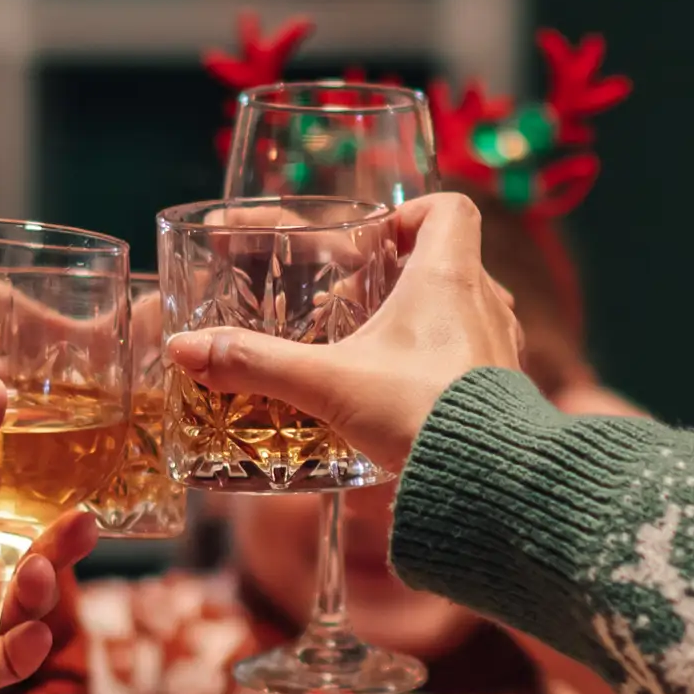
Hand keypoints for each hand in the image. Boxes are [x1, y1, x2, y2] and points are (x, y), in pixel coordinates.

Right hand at [165, 193, 522, 474]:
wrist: (488, 484)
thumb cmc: (418, 412)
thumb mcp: (327, 384)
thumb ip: (256, 363)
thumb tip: (187, 349)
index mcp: (449, 277)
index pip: (451, 209)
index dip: (415, 210)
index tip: (380, 238)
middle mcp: (485, 303)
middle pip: (457, 259)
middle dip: (411, 272)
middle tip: (365, 297)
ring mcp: (502, 349)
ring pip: (471, 309)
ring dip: (433, 317)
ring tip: (383, 346)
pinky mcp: (505, 392)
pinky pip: (478, 357)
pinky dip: (448, 362)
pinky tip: (410, 395)